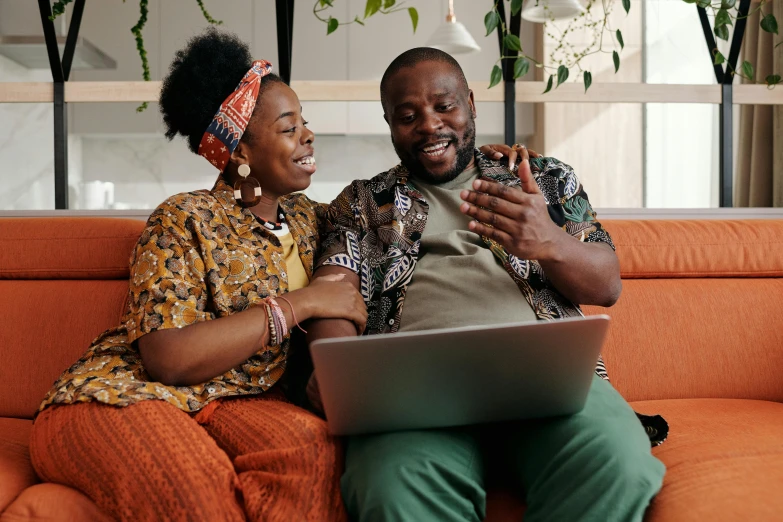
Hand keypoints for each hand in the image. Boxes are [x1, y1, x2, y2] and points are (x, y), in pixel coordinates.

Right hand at [288, 274, 367, 333]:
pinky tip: (358, 331)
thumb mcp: (323, 279)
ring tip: (357, 328)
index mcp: (347, 285)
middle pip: (362, 306)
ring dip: (362, 322)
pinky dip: (362, 327)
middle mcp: (352, 292)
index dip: (356, 306)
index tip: (353, 312)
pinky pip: (362, 321)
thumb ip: (334, 277)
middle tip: (355, 322)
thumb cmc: (312, 291)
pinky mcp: (351, 312)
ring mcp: (353, 301)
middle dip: (360, 314)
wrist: (308, 300)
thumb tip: (342, 275)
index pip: (358, 297)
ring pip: (364, 314)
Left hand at [460, 146, 564, 260]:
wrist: (550, 243)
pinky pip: (494, 234)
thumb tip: (523, 161)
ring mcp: (518, 230)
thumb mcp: (537, 196)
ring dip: (476, 212)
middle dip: (477, 198)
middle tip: (463, 194)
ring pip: (493, 219)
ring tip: (463, 207)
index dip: (488, 187)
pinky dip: (481, 229)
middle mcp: (523, 215)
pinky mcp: (513, 243)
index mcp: (528, 201)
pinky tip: (471, 224)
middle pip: (496, 204)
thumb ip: (528, 180)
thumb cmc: (540, 216)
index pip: (504, 192)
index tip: (475, 183)